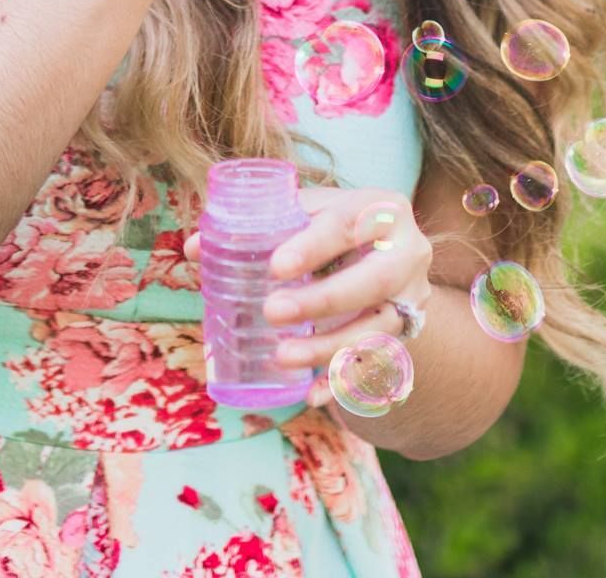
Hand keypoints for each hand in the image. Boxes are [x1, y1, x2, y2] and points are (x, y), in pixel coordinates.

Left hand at [183, 184, 433, 406]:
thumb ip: (259, 225)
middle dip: (323, 300)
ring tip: (282, 357)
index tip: (274, 266)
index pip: (346, 224)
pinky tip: (311, 395)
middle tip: (272, 312)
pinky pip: (377, 366)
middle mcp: (407, 252)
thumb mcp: (308, 215)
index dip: (311, 245)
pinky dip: (342, 382)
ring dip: (328, 348)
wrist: (391, 254)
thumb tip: (194, 248)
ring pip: (376, 329)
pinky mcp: (405, 335)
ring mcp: (411, 298)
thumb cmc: (335, 228)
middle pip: (373, 280)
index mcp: (381, 210)